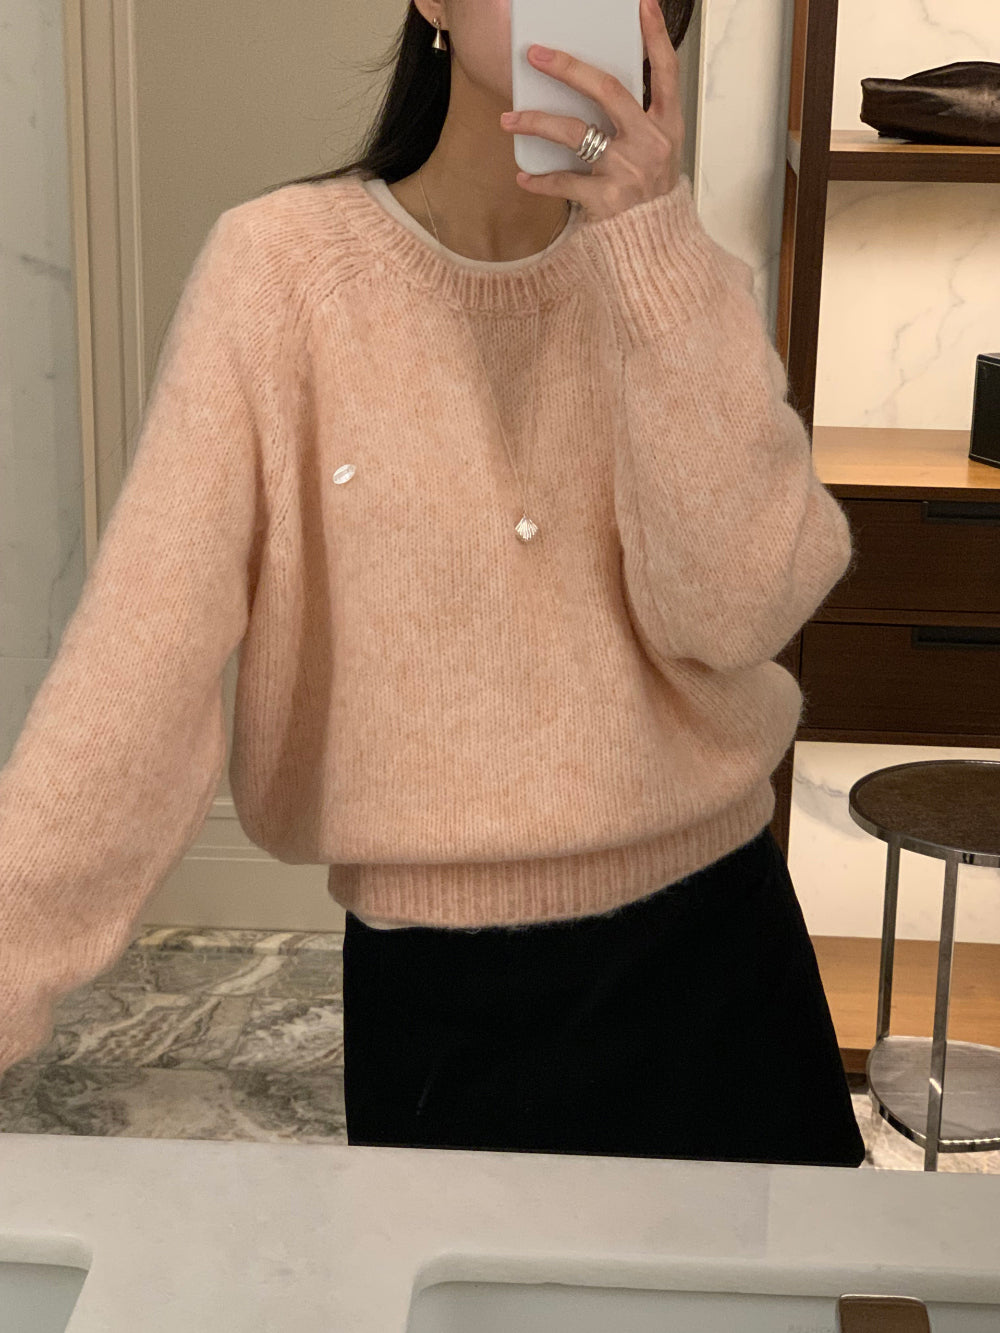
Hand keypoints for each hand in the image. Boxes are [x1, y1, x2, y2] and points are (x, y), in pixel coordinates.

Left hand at [500, 0, 684, 224]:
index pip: (666, 71)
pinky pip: (564, 182)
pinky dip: (540, 181)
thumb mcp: (657, 150)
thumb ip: (635, 119)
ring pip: (574, 133)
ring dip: (536, 122)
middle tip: (535, 54)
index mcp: (667, 125)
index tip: (642, 4)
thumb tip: (590, 86)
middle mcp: (651, 143)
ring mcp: (628, 170)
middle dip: (567, 67)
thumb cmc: (650, 193)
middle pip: (607, 90)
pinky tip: (524, 177)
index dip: (655, 36)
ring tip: (509, 119)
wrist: (656, 246)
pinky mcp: (607, 200)